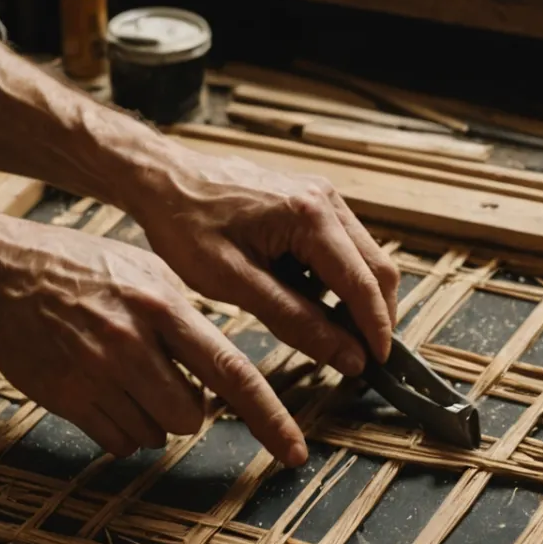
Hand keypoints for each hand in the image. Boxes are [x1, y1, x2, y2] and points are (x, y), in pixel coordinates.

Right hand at [0, 212, 308, 464]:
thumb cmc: (77, 267)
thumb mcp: (143, 270)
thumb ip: (184, 315)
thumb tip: (223, 366)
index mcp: (164, 304)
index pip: (232, 372)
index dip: (271, 418)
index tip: (296, 452)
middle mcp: (134, 341)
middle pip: (192, 415)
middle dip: (188, 410)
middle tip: (163, 380)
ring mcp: (98, 373)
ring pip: (155, 434)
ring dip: (151, 419)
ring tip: (122, 377)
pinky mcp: (67, 398)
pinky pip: (118, 442)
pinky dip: (120, 429)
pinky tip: (100, 392)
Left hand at [128, 146, 399, 376]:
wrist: (163, 179)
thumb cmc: (186, 227)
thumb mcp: (235, 284)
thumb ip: (296, 320)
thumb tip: (347, 355)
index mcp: (309, 217)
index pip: (363, 284)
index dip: (376, 329)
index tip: (379, 365)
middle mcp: (326, 199)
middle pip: (378, 268)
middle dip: (376, 315)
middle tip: (361, 357)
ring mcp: (322, 195)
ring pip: (365, 256)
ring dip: (357, 298)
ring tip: (331, 333)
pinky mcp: (312, 198)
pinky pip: (343, 244)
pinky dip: (338, 278)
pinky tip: (310, 299)